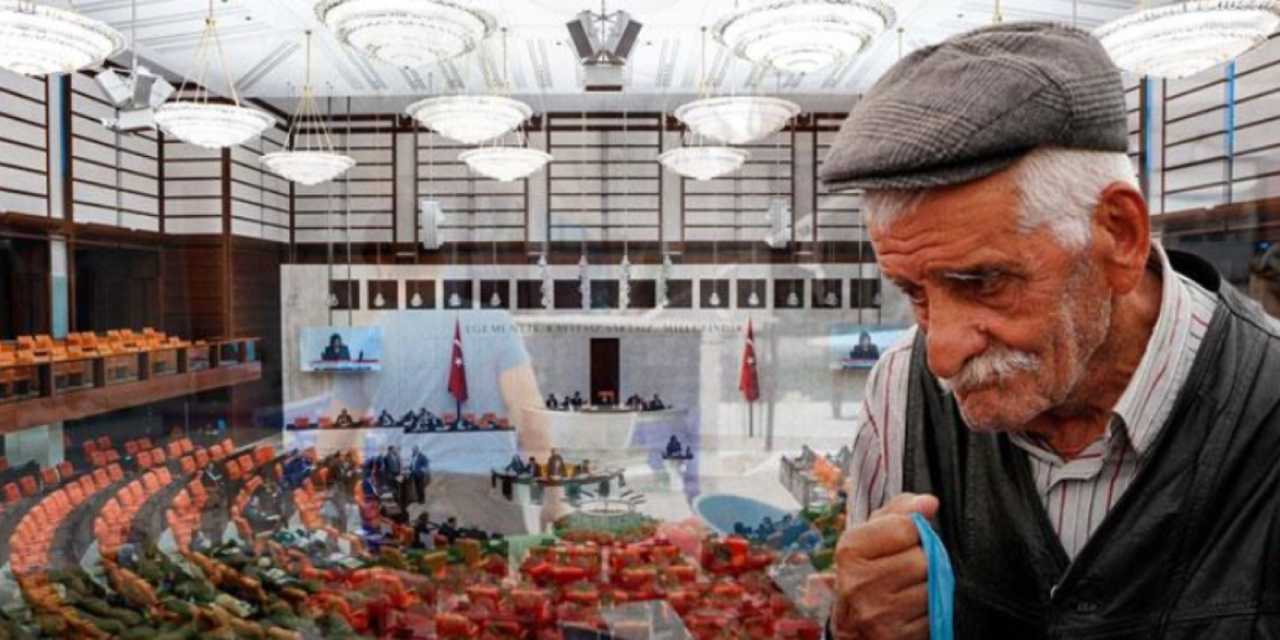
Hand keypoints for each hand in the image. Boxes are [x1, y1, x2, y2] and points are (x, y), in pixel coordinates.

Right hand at [831, 493, 939, 639]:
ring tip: (907, 590)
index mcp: (850, 549)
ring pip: (930, 587)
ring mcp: (876, 612)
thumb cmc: (866, 572)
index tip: (904, 541)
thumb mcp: (871, 537)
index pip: (905, 527)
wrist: (852, 627)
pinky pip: (932, 615)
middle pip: (921, 559)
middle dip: (921, 563)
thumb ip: (900, 512)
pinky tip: (909, 611)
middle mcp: (858, 582)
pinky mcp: (894, 635)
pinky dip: (927, 613)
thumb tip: (929, 503)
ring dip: (927, 588)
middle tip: (905, 571)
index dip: (913, 532)